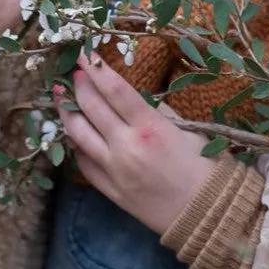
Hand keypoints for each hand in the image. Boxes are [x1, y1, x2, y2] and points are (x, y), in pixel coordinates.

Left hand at [57, 53, 216, 236]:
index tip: (84, 53)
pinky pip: (84, 164)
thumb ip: (156, 111)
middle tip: (74, 72)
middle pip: (91, 108)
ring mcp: (114, 170)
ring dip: (67, 112)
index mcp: (149, 128)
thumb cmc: (205, 168)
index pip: (114, 90)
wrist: (208, 215)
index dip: (96, 68)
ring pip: (78, 135)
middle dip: (79, 85)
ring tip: (61, 97)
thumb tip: (130, 96)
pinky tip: (75, 135)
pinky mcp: (110, 191)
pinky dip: (77, 146)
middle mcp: (126, 147)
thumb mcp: (187, 130)